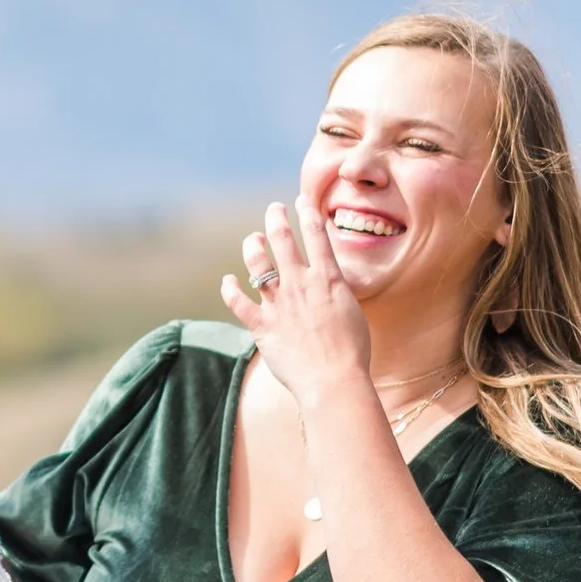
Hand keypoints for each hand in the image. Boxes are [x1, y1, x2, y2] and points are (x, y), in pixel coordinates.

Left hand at [219, 194, 372, 404]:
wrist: (333, 380)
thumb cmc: (352, 352)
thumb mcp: (352, 312)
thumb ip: (336, 293)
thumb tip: (329, 286)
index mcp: (327, 279)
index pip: (316, 234)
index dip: (307, 213)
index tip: (301, 201)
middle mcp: (299, 284)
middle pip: (282, 238)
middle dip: (276, 218)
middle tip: (274, 209)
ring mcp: (277, 303)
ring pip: (257, 263)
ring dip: (253, 245)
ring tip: (254, 239)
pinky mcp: (260, 325)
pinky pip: (236, 301)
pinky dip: (229, 288)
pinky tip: (228, 281)